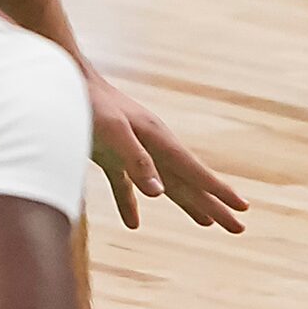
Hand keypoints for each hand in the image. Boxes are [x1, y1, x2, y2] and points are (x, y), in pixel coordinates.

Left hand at [86, 70, 247, 232]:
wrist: (64, 81)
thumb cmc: (89, 104)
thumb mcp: (112, 132)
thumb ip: (136, 161)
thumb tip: (159, 193)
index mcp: (158, 139)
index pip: (195, 172)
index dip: (218, 191)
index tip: (242, 207)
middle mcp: (152, 146)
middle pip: (188, 183)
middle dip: (214, 205)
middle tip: (239, 227)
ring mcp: (133, 151)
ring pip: (166, 185)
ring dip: (187, 204)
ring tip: (207, 222)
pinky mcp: (110, 156)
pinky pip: (126, 186)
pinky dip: (130, 204)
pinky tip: (134, 223)